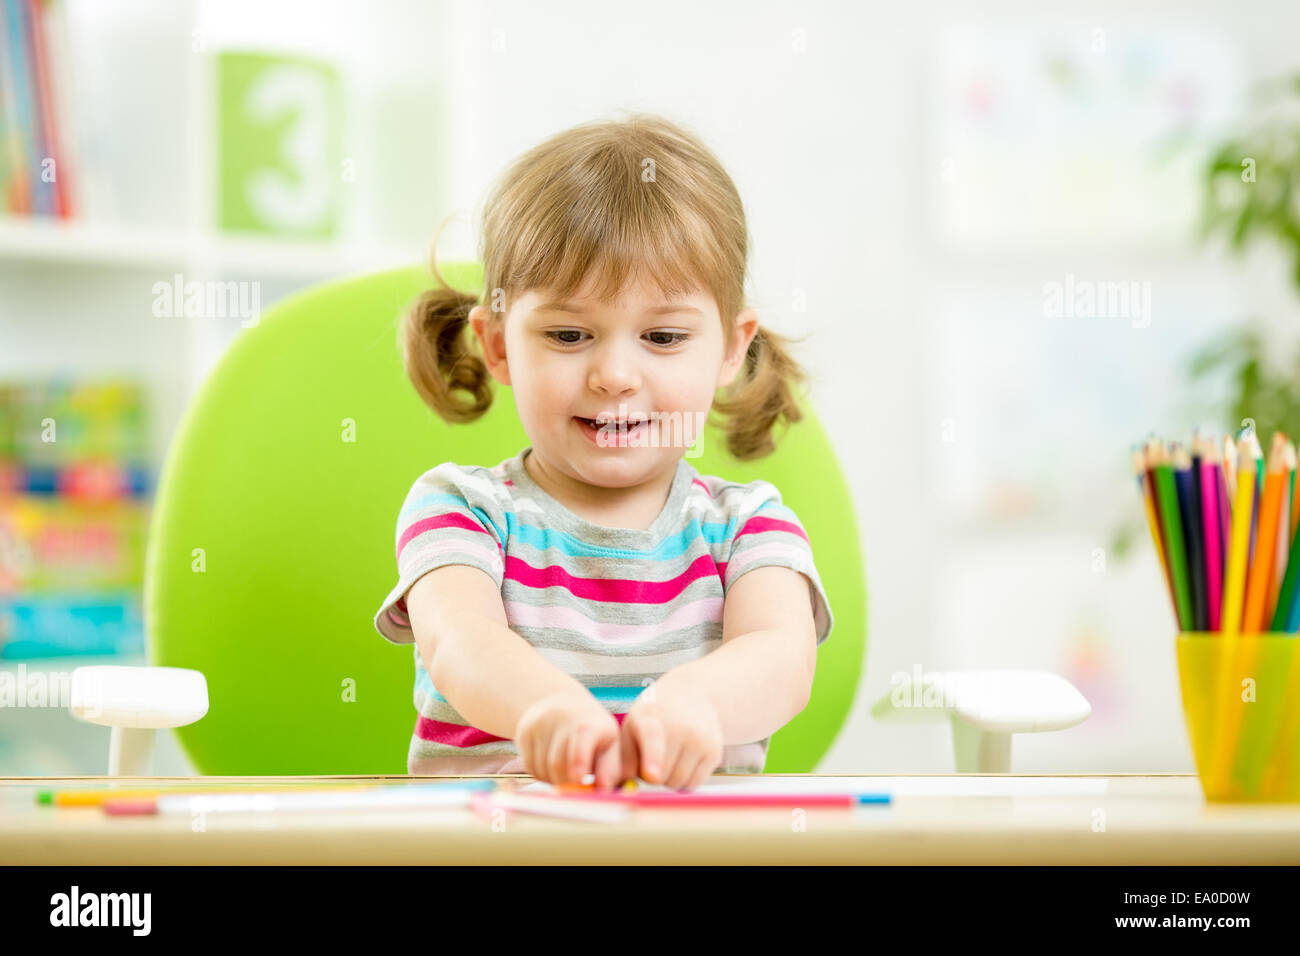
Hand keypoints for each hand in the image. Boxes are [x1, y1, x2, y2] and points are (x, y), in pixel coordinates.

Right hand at [513, 692, 622, 790]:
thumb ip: (608, 769)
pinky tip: (551, 767)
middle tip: (575, 784)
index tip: (580, 779)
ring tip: (565, 772)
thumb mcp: (609, 744)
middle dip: (566, 782)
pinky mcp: (524, 732)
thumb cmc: (592, 730)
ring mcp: (539, 724)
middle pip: (557, 764)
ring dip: (552, 780)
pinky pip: (529, 767)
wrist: (564, 703)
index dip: (578, 764)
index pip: (579, 745)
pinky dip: (541, 775)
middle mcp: (561, 719)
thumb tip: (602, 790)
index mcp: (589, 724)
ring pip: (541, 769)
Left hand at [619, 676, 722, 790]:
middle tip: (652, 757)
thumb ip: (623, 758)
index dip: (652, 758)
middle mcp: (680, 726)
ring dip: (669, 779)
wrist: (692, 694)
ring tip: (667, 757)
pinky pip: (695, 783)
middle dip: (653, 776)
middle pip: (661, 775)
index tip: (651, 774)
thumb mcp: (632, 727)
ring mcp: (700, 739)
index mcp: (650, 717)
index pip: (652, 737)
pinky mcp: (714, 751)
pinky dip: (685, 780)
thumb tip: (618, 787)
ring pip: (679, 782)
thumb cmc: (652, 718)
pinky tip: (682, 761)